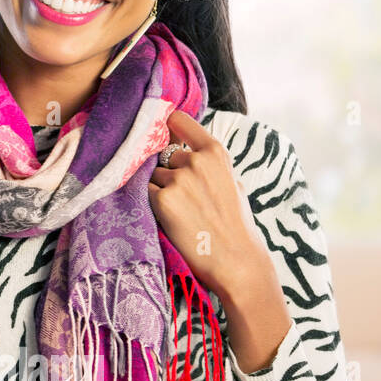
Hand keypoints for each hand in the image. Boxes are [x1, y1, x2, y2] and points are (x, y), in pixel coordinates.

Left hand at [148, 110, 273, 300]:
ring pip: (152, 176)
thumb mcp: (231, 183)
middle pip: (163, 156)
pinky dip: (151, 204)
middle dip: (167, 172)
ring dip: (158, 189)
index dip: (167, 125)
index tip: (160, 127)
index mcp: (215, 152)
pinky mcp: (163, 199)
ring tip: (181, 211)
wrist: (235, 259)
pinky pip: (145, 193)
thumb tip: (185, 149)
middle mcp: (196, 161)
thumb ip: (209, 164)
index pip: (180, 121)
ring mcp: (178, 179)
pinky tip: (170, 218)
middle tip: (185, 198)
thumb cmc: (234, 224)